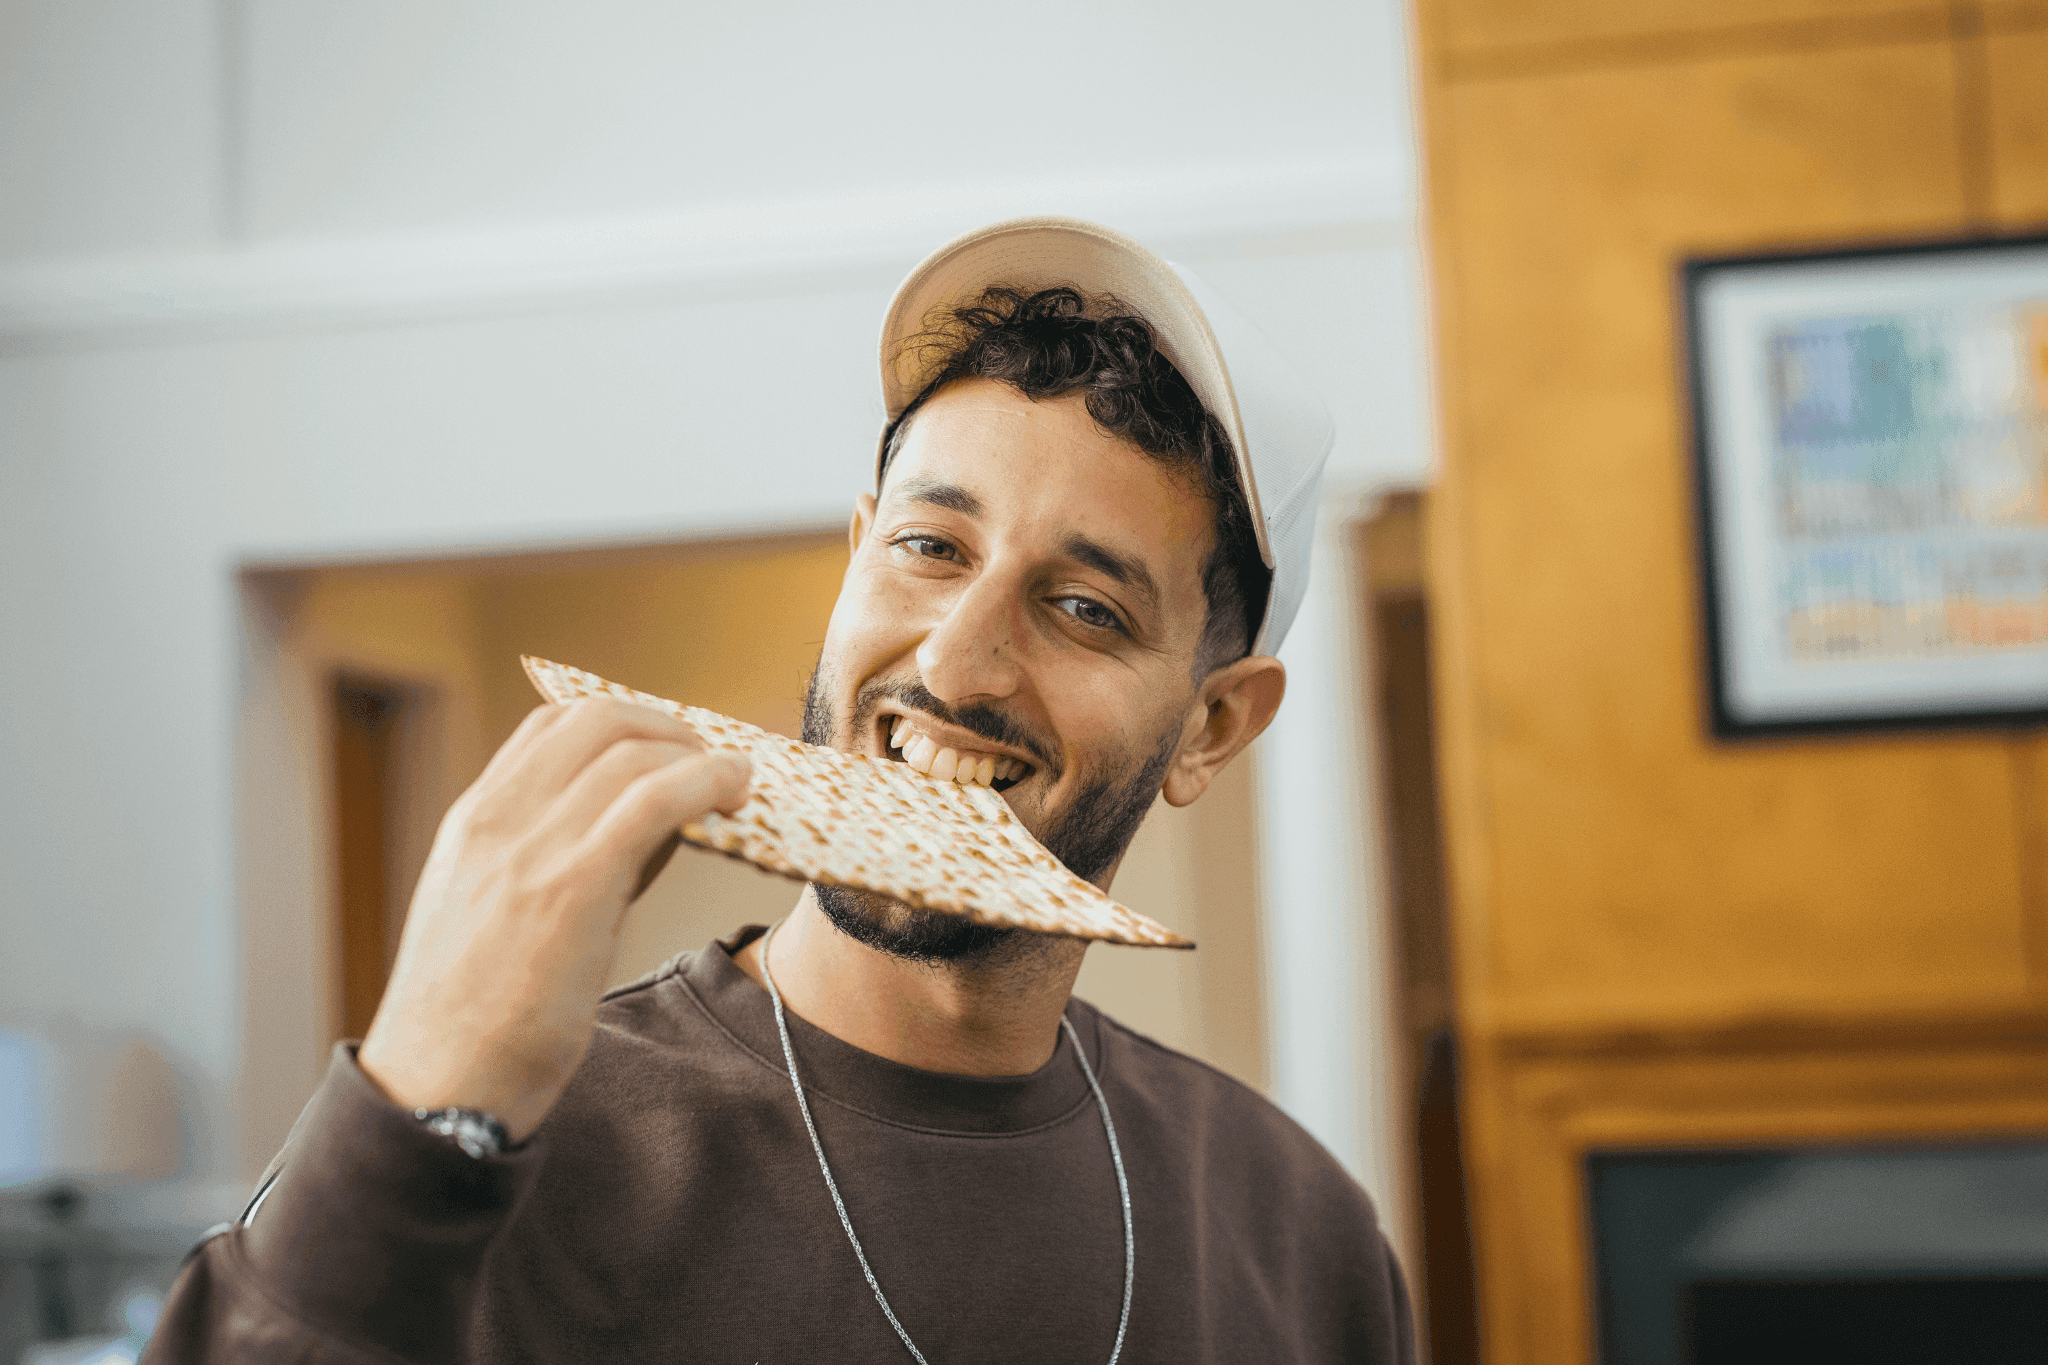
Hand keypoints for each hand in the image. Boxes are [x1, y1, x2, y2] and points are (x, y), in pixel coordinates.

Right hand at [358, 698, 750, 1139]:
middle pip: (597, 719)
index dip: (625, 722)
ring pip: (632, 752)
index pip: (550, 726)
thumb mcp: (491, 913)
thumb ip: (548, 860)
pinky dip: (706, 783)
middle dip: (668, 727)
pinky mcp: (573, 887)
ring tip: (737, 783)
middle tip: (710, 762)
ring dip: (700, 756)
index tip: (669, 748)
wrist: (438, 1087)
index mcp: (471, 823)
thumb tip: (646, 826)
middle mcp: (496, 820)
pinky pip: (654, 801)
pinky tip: (735, 796)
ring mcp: (530, 849)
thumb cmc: (474, 1018)